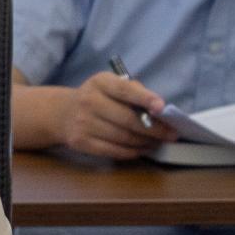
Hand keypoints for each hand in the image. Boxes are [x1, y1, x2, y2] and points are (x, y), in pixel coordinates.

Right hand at [60, 71, 174, 158]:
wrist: (63, 113)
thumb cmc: (99, 98)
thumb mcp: (112, 85)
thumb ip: (135, 92)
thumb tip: (160, 111)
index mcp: (101, 82)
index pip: (125, 90)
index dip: (145, 99)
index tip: (162, 108)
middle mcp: (89, 101)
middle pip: (128, 119)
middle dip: (154, 129)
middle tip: (172, 134)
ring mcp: (82, 123)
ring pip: (123, 138)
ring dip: (146, 142)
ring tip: (159, 142)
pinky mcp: (80, 142)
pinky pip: (113, 151)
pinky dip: (132, 152)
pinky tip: (142, 149)